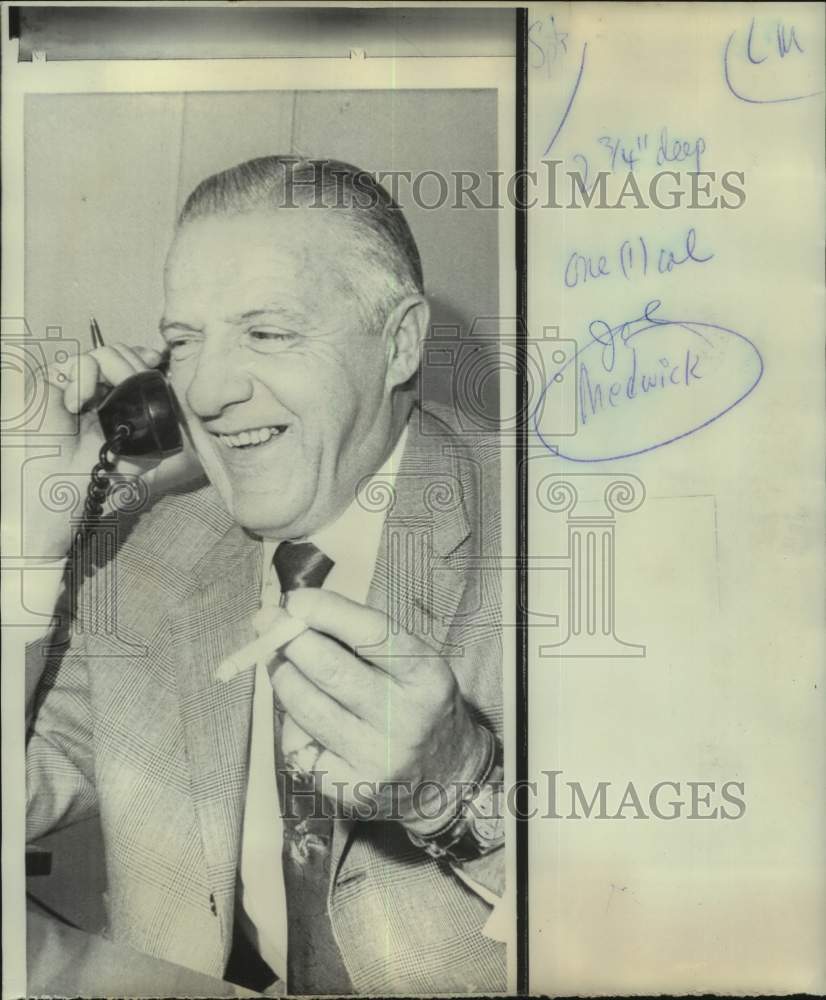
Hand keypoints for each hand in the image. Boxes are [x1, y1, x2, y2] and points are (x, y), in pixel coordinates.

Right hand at [22, 343, 199, 559]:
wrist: (73, 489)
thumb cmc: (111, 476)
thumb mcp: (151, 450)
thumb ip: (168, 426)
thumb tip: (190, 402)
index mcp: (129, 401)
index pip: (140, 362)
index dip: (148, 356)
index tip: (157, 360)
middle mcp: (107, 389)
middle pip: (124, 354)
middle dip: (130, 366)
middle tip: (124, 395)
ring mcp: (82, 385)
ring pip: (103, 353)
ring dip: (106, 372)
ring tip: (92, 406)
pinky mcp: (56, 384)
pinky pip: (75, 362)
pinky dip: (80, 378)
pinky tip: (75, 405)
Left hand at [269, 588, 491, 829]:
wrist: (448, 777)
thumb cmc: (419, 704)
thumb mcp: (414, 664)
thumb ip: (365, 640)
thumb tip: (299, 614)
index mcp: (426, 678)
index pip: (371, 634)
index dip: (327, 611)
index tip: (296, 600)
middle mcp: (405, 719)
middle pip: (330, 670)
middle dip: (289, 639)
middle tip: (268, 621)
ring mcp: (375, 759)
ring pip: (304, 706)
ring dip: (281, 673)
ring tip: (276, 657)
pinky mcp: (349, 789)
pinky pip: (298, 744)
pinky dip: (290, 720)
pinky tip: (298, 711)